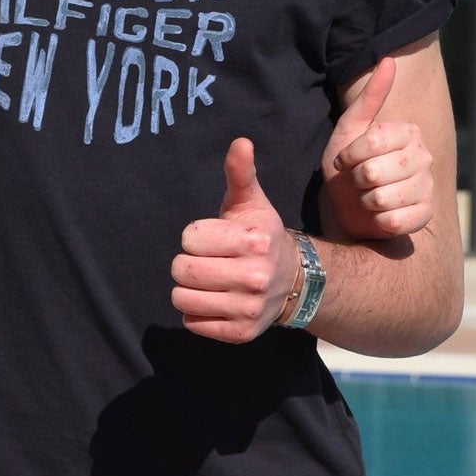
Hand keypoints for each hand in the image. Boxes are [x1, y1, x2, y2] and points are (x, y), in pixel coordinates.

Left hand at [172, 138, 298, 343]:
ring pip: (181, 297)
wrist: (294, 280)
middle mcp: (254, 277)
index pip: (188, 238)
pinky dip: (196, 313)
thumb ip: (240, 173)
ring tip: (209, 280)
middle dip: (187, 262)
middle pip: (181, 269)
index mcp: (254, 241)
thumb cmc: (260, 236)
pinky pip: (191, 323)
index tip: (213, 238)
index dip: (195, 236)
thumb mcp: (251, 202)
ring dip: (188, 289)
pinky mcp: (240, 333)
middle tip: (207, 260)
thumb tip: (240, 142)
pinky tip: (216, 300)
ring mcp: (248, 308)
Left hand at [323, 57, 434, 239]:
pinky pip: (393, 221)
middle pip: (374, 172)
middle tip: (358, 180)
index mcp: (408, 133)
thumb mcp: (350, 129)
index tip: (346, 159)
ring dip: (364, 201)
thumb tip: (389, 59)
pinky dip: (377, 220)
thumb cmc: (346, 166)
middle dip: (355, 179)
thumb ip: (370, 98)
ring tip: (367, 196)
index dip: (349, 155)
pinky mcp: (425, 216)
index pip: (372, 141)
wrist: (348, 206)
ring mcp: (427, 188)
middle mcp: (424, 158)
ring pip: (383, 198)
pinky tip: (379, 214)